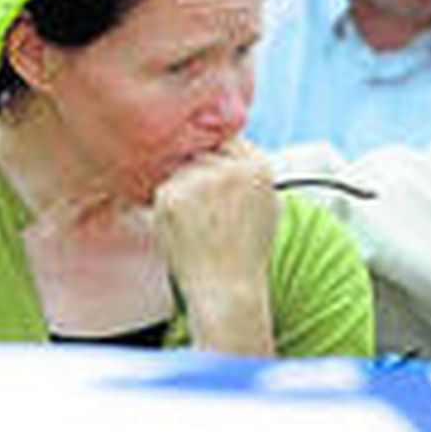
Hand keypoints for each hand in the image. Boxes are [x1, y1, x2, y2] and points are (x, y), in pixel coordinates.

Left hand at [153, 138, 277, 355]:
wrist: (228, 290)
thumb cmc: (246, 252)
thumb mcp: (267, 205)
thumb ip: (251, 172)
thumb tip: (228, 144)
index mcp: (258, 168)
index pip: (229, 142)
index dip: (219, 163)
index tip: (216, 188)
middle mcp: (231, 169)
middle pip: (202, 153)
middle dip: (199, 175)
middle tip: (204, 211)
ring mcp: (200, 180)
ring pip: (181, 169)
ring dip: (183, 189)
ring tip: (197, 224)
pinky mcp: (172, 195)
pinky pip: (163, 187)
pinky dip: (168, 207)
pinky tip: (184, 230)